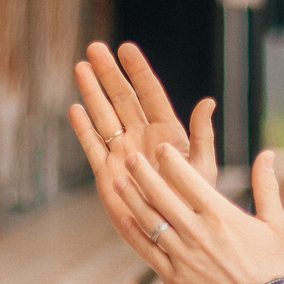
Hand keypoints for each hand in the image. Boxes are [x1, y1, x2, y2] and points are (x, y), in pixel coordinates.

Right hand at [68, 41, 214, 249]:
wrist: (176, 235)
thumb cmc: (196, 202)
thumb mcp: (203, 167)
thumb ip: (202, 135)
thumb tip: (208, 101)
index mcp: (167, 132)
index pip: (150, 94)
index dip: (138, 71)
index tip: (126, 48)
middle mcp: (142, 137)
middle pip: (122, 99)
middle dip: (108, 74)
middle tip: (95, 48)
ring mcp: (123, 153)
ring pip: (104, 116)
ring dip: (92, 93)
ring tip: (81, 67)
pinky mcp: (107, 173)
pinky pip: (93, 146)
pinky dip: (84, 129)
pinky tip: (75, 109)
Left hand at [113, 144, 283, 283]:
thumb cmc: (272, 268)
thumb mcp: (276, 224)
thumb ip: (267, 187)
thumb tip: (267, 154)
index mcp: (220, 215)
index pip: (187, 179)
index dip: (170, 160)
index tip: (160, 148)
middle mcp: (196, 232)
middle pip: (161, 195)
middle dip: (142, 173)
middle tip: (130, 157)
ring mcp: (182, 255)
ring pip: (149, 220)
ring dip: (131, 198)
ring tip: (118, 181)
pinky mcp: (174, 277)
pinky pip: (147, 250)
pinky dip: (133, 232)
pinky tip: (123, 218)